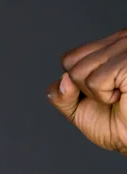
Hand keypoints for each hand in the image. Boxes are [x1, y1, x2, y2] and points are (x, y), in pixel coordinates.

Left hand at [48, 29, 126, 154]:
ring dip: (96, 94)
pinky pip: (94, 80)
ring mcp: (126, 48)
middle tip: (112, 96)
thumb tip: (63, 80)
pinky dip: (105, 96)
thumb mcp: (78, 110)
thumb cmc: (119, 124)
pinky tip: (125, 95)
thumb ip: (61, 95)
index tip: (102, 91)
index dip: (75, 83)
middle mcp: (121, 41)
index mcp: (111, 45)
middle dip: (83, 89)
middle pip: (70, 63)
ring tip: (120, 95)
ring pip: (78, 72)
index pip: (69, 59)